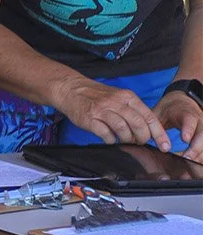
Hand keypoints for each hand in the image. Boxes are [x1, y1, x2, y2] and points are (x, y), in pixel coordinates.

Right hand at [53, 76, 171, 151]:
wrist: (70, 89)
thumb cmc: (97, 96)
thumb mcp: (119, 97)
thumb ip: (133, 110)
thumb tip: (150, 130)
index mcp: (127, 97)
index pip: (149, 117)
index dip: (159, 133)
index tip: (164, 145)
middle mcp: (115, 102)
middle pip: (138, 125)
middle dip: (142, 138)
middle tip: (139, 142)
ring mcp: (102, 110)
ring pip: (123, 130)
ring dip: (127, 140)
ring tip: (124, 140)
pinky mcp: (89, 119)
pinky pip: (105, 135)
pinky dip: (111, 140)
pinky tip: (110, 139)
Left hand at [152, 90, 202, 161]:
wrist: (182, 103)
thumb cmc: (170, 110)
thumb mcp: (159, 112)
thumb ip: (153, 124)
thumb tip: (142, 135)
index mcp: (186, 113)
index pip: (190, 121)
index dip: (188, 130)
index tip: (184, 139)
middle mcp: (199, 121)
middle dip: (196, 148)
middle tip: (187, 158)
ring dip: (199, 154)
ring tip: (190, 165)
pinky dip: (200, 157)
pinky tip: (194, 165)